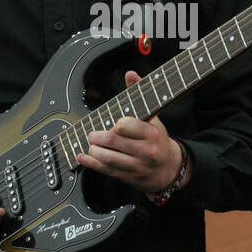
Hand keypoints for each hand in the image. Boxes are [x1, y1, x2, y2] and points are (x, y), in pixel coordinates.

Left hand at [76, 70, 190, 194]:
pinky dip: (90, 163)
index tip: (113, 122)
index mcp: (152, 134)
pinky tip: (82, 157)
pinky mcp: (128, 177)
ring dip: (93, 150)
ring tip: (91, 144)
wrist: (169, 169)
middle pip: (113, 141)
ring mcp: (136, 166)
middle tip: (93, 133)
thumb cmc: (158, 140)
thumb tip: (130, 74)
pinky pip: (105, 170)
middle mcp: (145, 151)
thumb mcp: (154, 118)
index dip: (116, 123)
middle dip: (97, 136)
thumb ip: (139, 95)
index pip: (127, 125)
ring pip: (108, 158)